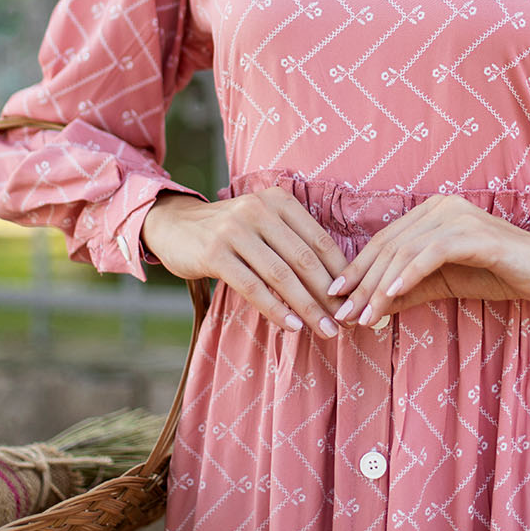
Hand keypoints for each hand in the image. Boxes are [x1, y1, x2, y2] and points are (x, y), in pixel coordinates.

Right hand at [140, 190, 348, 337]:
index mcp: (279, 201)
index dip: (340, 273)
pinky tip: (292, 326)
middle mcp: (259, 210)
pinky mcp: (214, 253)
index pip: (319, 240)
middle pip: (304, 259)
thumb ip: (293, 243)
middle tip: (346, 322)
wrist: (174, 226)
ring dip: (307, 307)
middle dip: (328, 295)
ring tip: (325, 330)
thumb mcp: (262, 224)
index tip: (355, 300)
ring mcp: (235, 230)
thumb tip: (336, 283)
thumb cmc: (229, 231)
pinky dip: (275, 309)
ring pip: (281, 275)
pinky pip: (252, 287)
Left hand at [326, 194, 529, 327]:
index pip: (384, 242)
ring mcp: (459, 216)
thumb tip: (368, 308)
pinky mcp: (476, 233)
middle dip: (362, 283)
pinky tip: (392, 295)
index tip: (336, 301)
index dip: (357, 271)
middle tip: (342, 315)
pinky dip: (409, 274)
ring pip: (405, 251)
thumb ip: (408, 289)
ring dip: (380, 286)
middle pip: (389, 246)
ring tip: (364, 316)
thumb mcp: (445, 283)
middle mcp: (441, 207)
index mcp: (432, 213)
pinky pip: (433, 253)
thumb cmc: (499, 273)